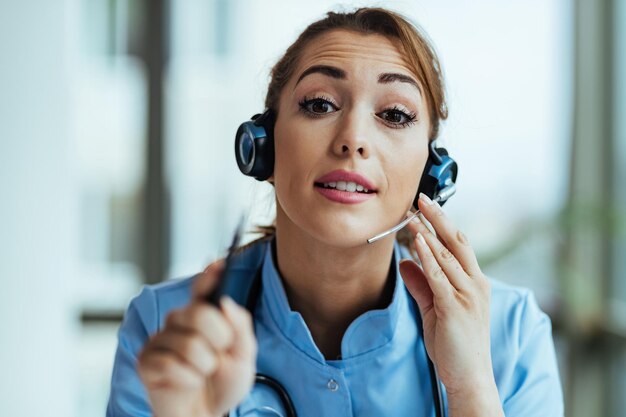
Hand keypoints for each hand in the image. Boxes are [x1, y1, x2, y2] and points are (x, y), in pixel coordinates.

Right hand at [137, 261, 256, 416]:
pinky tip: (186, 383)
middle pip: (199, 313)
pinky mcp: (146, 361)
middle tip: (220, 355)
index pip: (202, 289)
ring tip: (202, 373)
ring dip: (204, 367)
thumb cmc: (222, 383)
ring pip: (189, 344)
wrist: (207, 415)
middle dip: (219, 339)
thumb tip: (226, 303)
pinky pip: (171, 365)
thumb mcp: (243, 356)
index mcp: (201, 315)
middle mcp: (178, 321)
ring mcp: (159, 340)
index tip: (219, 264)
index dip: (208, 275)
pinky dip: (187, 379)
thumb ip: (240, 327)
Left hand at [399, 193, 500, 410]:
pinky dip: (428, 257)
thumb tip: (405, 262)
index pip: (459, 245)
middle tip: (421, 197)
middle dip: (438, 217)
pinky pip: (439, 277)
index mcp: (474, 283)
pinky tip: (418, 241)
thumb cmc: (455, 344)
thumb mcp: (435, 309)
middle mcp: (475, 284)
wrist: (470, 376)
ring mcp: (467, 295)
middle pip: (457, 241)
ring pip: (448, 256)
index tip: (426, 207)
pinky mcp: (455, 307)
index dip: (442, 224)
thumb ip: (421, 285)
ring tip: (413, 213)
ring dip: (428, 232)